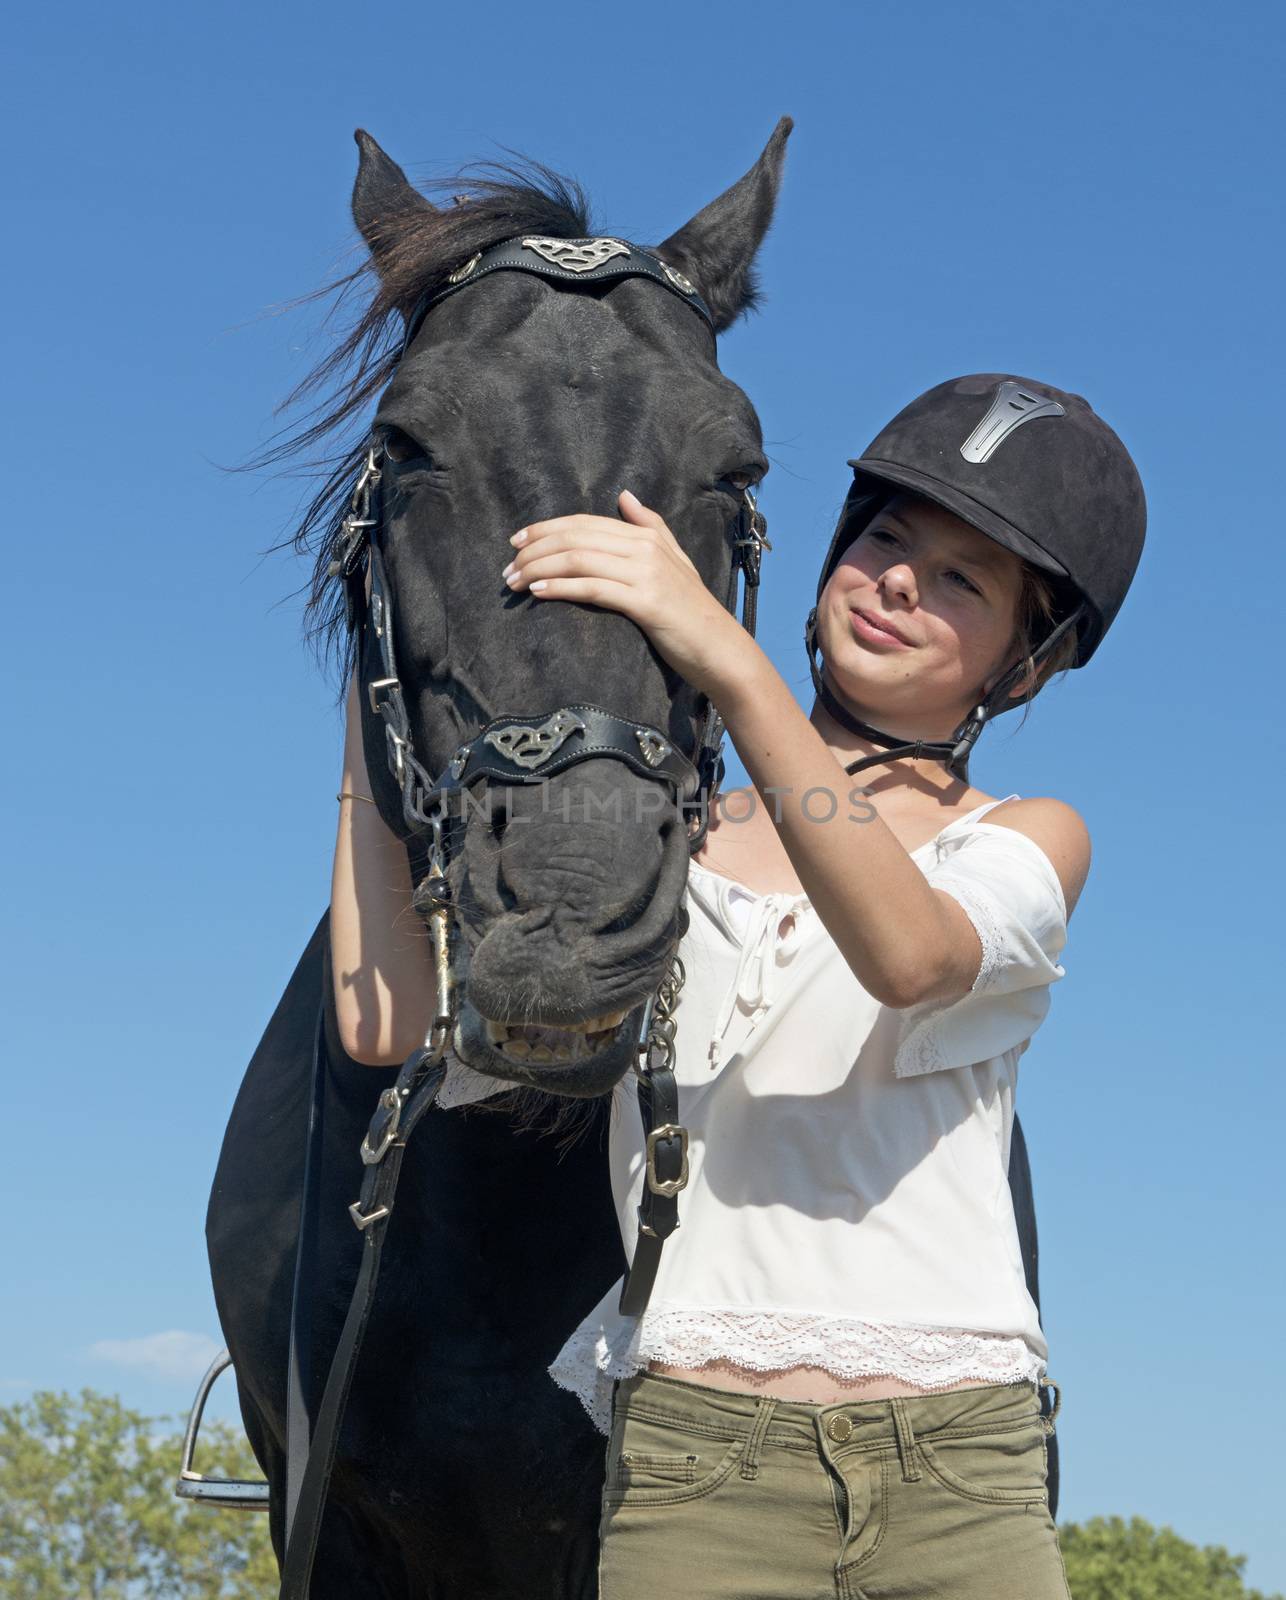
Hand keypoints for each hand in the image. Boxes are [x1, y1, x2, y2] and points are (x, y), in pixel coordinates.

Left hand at [500, 491, 752, 698]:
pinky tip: (539, 592)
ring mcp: (646, 574)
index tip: (516, 542)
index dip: (546, 529)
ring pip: (579, 560)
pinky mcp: (645, 602)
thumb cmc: (691, 610)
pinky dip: (561, 587)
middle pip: (576, 538)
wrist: (719, 648)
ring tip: (515, 583)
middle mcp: (646, 547)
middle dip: (535, 550)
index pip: (584, 523)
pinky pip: (593, 588)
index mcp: (647, 535)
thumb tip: (625, 496)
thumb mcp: (675, 560)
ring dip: (539, 569)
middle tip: (508, 568)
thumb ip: (650, 526)